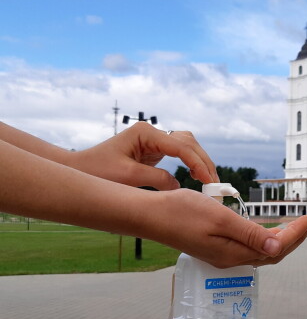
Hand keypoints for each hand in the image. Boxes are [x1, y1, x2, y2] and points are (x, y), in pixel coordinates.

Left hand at [69, 122, 218, 189]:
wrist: (80, 170)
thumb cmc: (97, 172)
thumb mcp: (128, 178)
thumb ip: (157, 180)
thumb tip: (179, 185)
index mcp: (146, 133)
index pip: (180, 146)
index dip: (197, 163)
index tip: (207, 180)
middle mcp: (152, 133)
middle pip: (188, 142)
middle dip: (203, 161)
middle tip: (214, 183)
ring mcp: (153, 140)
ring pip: (187, 145)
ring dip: (200, 161)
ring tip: (209, 181)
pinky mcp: (153, 150)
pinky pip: (179, 153)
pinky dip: (191, 163)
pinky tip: (196, 176)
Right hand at [145, 188, 306, 267]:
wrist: (150, 215)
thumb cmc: (182, 212)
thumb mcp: (220, 219)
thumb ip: (249, 234)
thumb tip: (277, 247)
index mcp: (234, 253)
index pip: (275, 248)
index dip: (296, 235)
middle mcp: (230, 258)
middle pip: (271, 253)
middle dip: (293, 239)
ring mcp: (222, 255)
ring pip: (260, 251)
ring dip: (279, 239)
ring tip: (293, 227)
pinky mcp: (214, 248)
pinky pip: (247, 247)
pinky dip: (262, 238)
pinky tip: (264, 230)